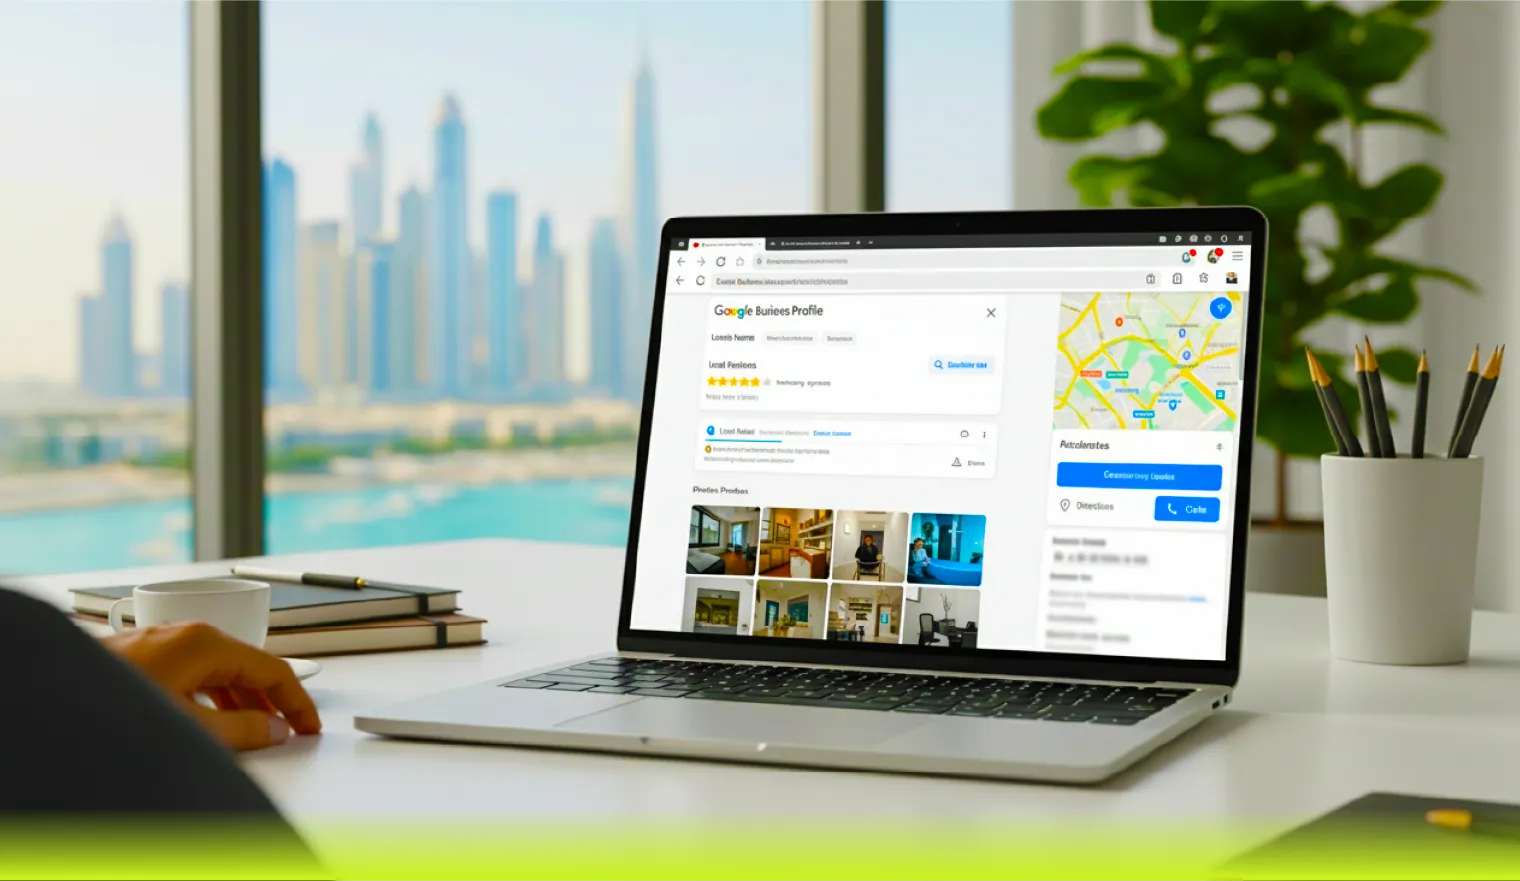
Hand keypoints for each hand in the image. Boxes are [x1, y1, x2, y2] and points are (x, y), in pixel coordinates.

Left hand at [102, 622, 321, 750]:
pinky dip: (214, 696)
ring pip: (220, 670)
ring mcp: (164, 642)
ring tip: (256, 731)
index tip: (310, 725)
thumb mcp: (191, 725)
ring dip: (243, 701)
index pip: (273, 669)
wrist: (54, 701)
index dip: (298, 701)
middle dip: (272, 701)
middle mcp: (188, 634)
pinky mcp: (145, 656)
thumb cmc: (112, 708)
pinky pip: (196, 673)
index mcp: (207, 642)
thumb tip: (275, 730)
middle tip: (290, 730)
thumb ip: (242, 730)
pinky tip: (212, 718)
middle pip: (248, 666)